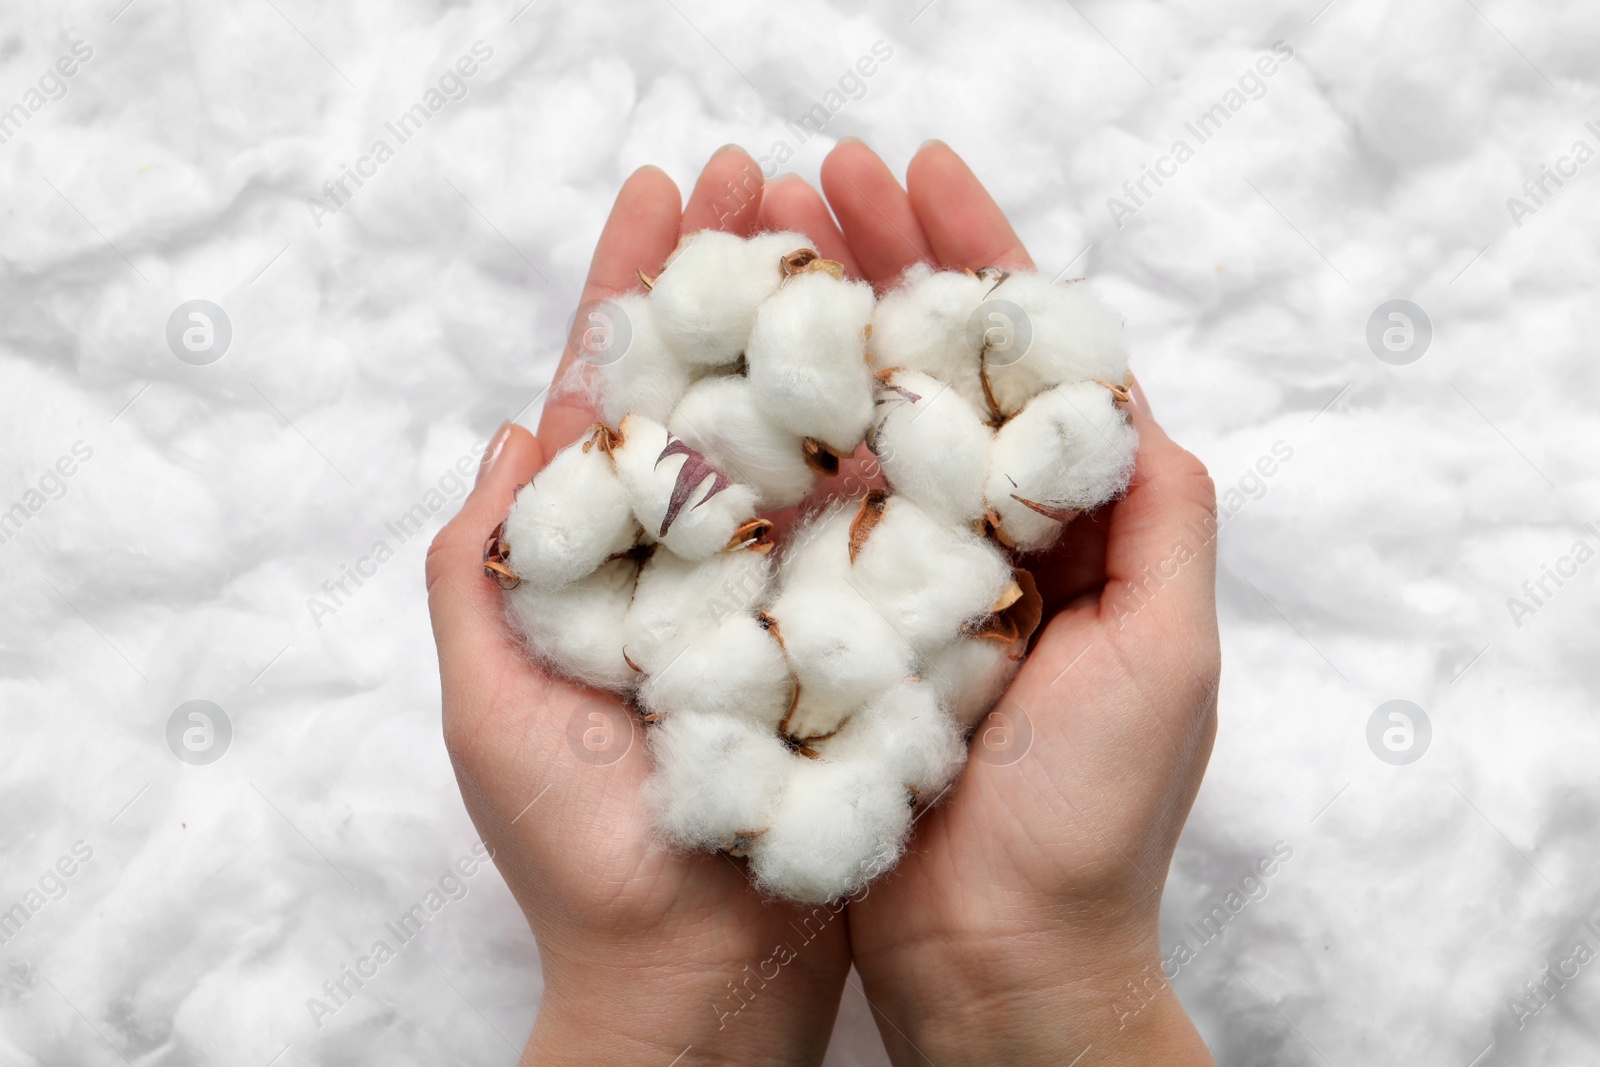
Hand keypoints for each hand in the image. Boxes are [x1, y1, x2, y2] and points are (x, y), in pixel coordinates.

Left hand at [426, 147, 853, 1066]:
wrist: (701, 976)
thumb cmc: (582, 854)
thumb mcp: (490, 704)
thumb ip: (477, 565)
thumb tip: (516, 430)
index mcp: (606, 555)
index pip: (619, 389)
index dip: (636, 282)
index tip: (666, 188)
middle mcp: (701, 553)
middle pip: (720, 383)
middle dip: (738, 274)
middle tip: (771, 172)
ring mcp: (785, 583)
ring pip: (805, 429)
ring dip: (820, 322)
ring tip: (846, 223)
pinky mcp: (858, 628)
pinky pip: (878, 516)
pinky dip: (892, 431)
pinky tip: (915, 349)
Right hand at [814, 140, 1220, 1064]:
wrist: (993, 960)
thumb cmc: (1091, 821)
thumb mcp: (1168, 655)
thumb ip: (1163, 516)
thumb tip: (1131, 395)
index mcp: (1077, 531)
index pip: (1029, 365)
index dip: (981, 261)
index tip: (925, 176)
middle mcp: (986, 541)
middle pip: (933, 372)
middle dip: (884, 266)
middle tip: (820, 175)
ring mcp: (902, 582)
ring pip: (860, 428)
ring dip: (820, 326)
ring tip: (764, 236)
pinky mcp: (834, 631)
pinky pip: (801, 520)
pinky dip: (770, 442)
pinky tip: (728, 370)